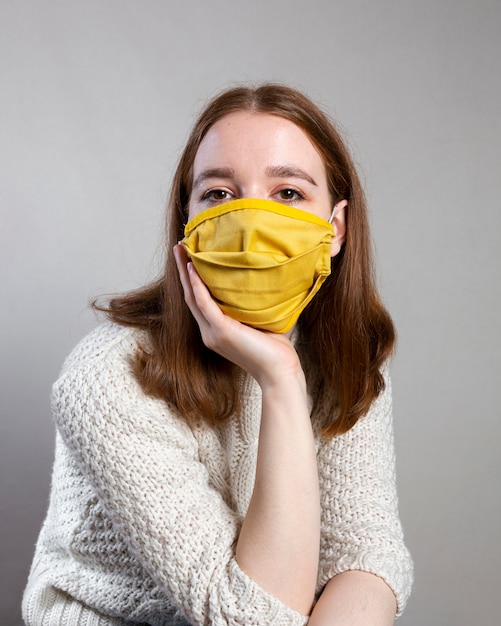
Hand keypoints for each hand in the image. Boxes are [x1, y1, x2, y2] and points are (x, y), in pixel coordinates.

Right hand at [173, 244, 304, 390]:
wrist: (280, 372)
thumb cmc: (276, 350)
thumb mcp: (261, 321)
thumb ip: (256, 304)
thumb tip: (268, 279)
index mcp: (216, 331)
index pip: (199, 300)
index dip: (192, 279)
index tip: (190, 257)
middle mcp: (209, 332)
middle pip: (190, 295)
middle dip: (182, 270)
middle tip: (179, 246)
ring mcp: (213, 333)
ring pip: (192, 297)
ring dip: (184, 272)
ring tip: (180, 250)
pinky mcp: (221, 331)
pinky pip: (204, 303)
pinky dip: (197, 285)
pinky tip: (192, 269)